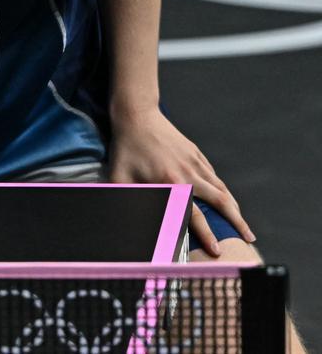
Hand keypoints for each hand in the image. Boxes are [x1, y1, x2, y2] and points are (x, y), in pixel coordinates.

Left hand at [108, 106, 254, 255]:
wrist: (137, 116)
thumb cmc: (126, 149)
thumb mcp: (120, 178)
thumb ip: (128, 201)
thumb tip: (127, 223)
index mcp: (171, 183)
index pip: (194, 216)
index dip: (206, 235)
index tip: (217, 251)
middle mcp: (189, 174)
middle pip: (221, 202)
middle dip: (237, 223)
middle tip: (249, 240)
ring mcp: (196, 162)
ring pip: (222, 189)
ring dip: (235, 208)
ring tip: (243, 224)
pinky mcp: (196, 153)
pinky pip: (214, 176)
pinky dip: (223, 190)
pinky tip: (226, 200)